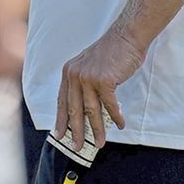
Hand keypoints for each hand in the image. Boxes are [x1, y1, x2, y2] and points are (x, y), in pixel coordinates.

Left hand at [53, 28, 142, 148]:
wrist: (125, 37)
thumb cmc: (110, 53)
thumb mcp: (89, 67)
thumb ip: (84, 84)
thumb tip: (85, 110)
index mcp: (68, 72)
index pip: (62, 100)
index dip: (60, 119)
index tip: (58, 134)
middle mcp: (74, 74)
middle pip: (74, 109)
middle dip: (75, 131)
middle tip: (77, 147)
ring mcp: (88, 77)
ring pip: (92, 111)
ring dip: (97, 129)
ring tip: (100, 143)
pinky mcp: (104, 80)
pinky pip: (110, 105)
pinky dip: (116, 117)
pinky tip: (120, 125)